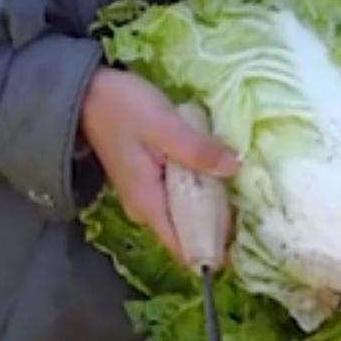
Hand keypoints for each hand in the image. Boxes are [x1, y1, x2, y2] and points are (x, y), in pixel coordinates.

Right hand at [79, 69, 236, 263]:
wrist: (87, 92)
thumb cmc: (122, 108)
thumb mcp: (164, 125)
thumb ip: (198, 150)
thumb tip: (235, 168)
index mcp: (149, 204)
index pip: (185, 247)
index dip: (215, 248)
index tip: (246, 237)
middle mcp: (146, 208)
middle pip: (189, 231)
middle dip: (219, 224)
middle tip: (253, 207)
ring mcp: (146, 194)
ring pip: (186, 211)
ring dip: (211, 203)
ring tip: (242, 189)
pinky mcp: (149, 178)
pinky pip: (180, 194)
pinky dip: (199, 187)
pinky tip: (217, 171)